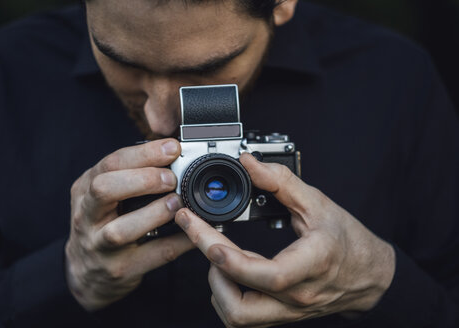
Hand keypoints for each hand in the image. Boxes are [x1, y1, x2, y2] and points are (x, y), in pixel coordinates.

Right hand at [65, 139, 193, 310]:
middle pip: (103, 190)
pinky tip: (192, 234)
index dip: (144, 154)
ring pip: (120, 230)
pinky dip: (176, 243)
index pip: (110, 164)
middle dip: (142, 179)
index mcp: (85, 190)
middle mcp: (87, 216)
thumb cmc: (101, 224)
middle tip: (171, 178)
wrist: (86, 273)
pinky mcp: (119, 270)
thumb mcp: (104, 196)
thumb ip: (128, 175)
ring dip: (153, 214)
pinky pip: (151, 257)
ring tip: (176, 203)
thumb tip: (172, 153)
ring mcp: (100, 246)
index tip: (173, 148)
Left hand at [175, 153, 394, 326]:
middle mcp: (297, 294)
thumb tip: (249, 163)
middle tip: (198, 233)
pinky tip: (230, 270)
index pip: (264, 273)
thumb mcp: (317, 203)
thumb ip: (280, 181)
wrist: (370, 275)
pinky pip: (243, 316)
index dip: (224, 254)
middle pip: (239, 300)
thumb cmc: (348, 240)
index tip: (198, 227)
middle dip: (209, 264)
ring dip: (217, 286)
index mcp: (311, 263)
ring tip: (218, 256)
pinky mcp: (280, 314)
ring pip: (237, 317)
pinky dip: (226, 294)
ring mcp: (288, 310)